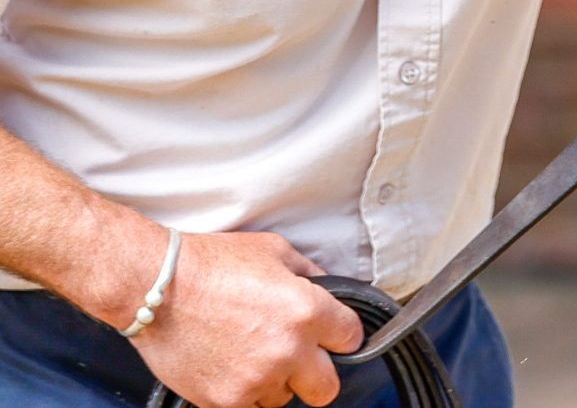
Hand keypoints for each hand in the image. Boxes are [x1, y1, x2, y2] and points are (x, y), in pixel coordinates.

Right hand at [127, 231, 361, 407]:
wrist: (155, 287)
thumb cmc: (213, 264)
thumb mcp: (276, 252)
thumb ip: (311, 275)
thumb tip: (330, 290)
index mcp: (308, 312)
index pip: (352, 338)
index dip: (343, 335)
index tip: (334, 336)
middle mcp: (287, 351)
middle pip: (326, 388)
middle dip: (317, 373)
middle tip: (301, 359)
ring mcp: (254, 380)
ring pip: (282, 399)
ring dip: (275, 383)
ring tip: (252, 356)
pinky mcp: (221, 401)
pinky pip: (247, 407)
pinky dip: (243, 394)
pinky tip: (230, 368)